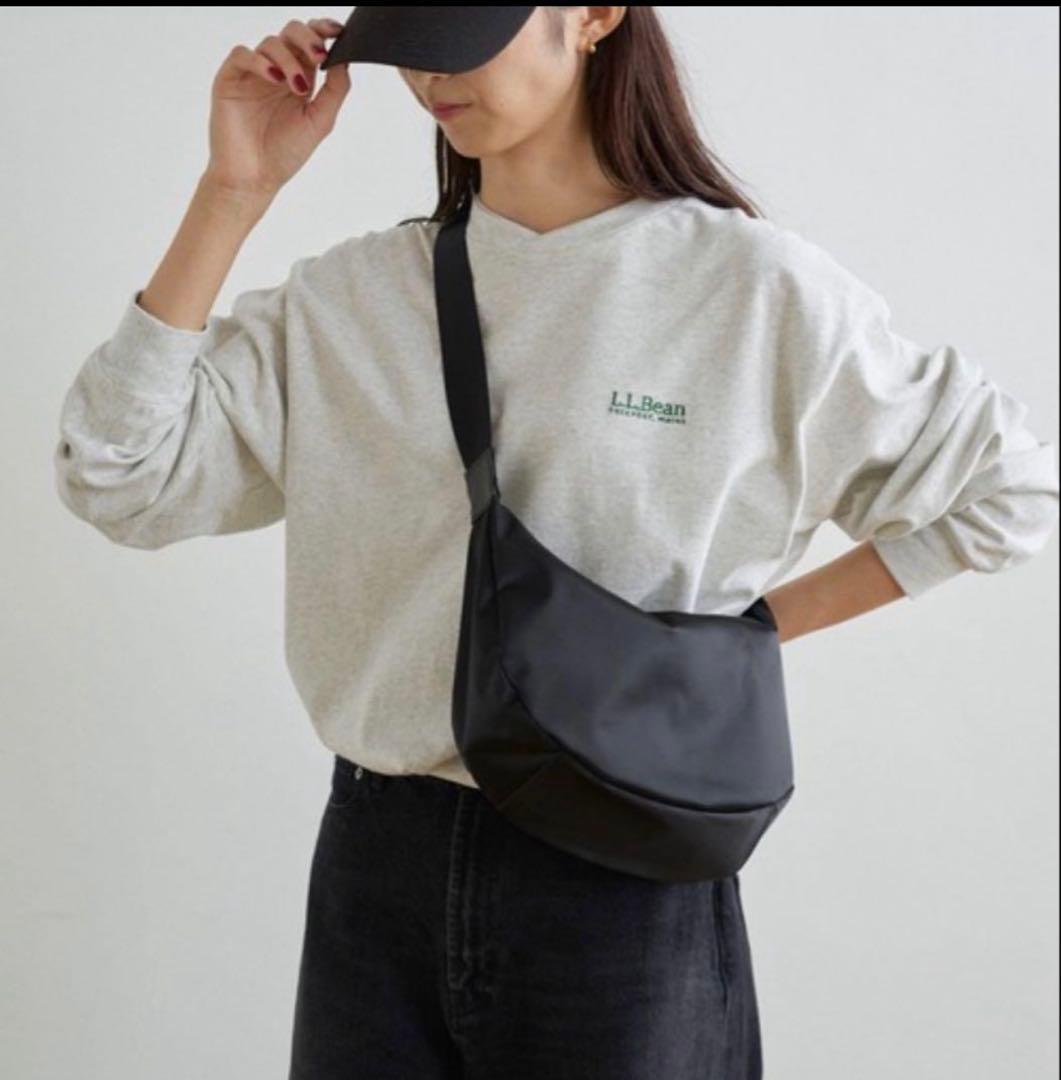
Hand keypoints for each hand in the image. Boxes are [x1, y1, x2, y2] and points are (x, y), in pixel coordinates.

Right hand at [204, 17, 350, 200]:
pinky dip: (259, 61)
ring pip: (270, 43)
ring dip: (288, 59)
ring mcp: (253, 74)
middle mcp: (277, 71)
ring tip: (295, 86)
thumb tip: (345, 59)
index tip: (338, 31)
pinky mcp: (230, 79)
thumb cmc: (285, 154)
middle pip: (290, 33)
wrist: (254, 178)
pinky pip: (242, 54)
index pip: (310, 44)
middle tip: (318, 55)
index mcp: (299, 79)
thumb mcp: (320, 121)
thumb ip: (335, 91)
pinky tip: (274, 78)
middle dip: (307, 38)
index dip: (323, 31)